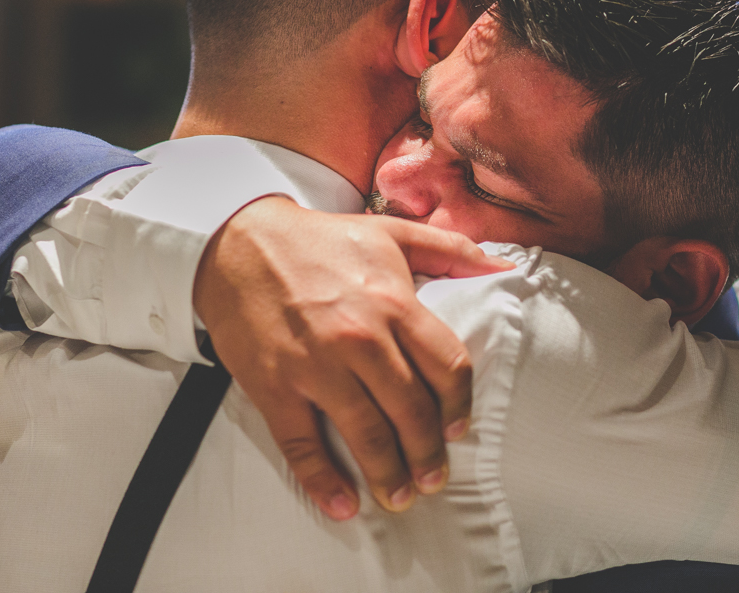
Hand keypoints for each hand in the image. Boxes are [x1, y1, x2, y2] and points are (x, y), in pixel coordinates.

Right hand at [193, 196, 512, 519]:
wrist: (238, 242)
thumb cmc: (319, 240)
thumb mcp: (389, 234)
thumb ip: (449, 249)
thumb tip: (500, 265)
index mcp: (394, 302)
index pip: (447, 367)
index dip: (458, 406)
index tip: (458, 428)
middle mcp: (361, 338)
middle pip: (412, 410)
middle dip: (428, 452)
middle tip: (435, 477)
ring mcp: (316, 366)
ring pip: (367, 434)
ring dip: (389, 474)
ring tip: (400, 497)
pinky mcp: (275, 386)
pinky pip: (303, 445)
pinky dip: (324, 481)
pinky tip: (343, 505)